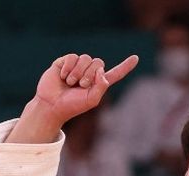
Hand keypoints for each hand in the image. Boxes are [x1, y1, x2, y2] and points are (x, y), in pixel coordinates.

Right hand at [6, 54, 138, 143]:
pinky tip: (63, 76)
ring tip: (70, 82)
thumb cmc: (72, 106)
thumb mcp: (92, 100)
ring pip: (85, 58)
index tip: (136, 58)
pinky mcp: (65, 62)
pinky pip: (72, 57)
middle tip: (80, 85)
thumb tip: (101, 72)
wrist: (52, 105)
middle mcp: (89, 73)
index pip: (115, 73)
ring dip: (78, 72)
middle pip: (99, 62)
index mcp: (98, 83)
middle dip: (89, 74)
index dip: (125, 66)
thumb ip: (101, 86)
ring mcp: (77, 67)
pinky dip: (68, 67)